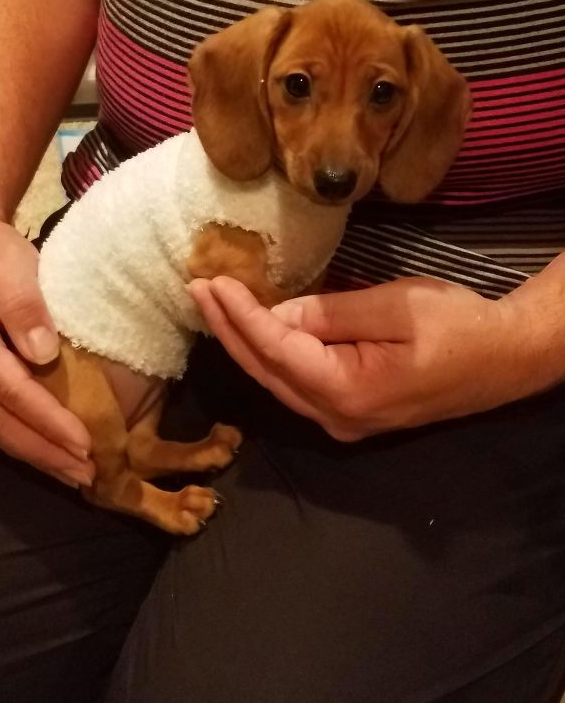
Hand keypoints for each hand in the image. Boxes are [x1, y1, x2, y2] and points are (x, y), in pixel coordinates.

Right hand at [0, 214, 94, 486]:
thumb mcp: (11, 264)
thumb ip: (26, 307)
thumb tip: (44, 354)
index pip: (14, 394)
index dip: (51, 423)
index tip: (86, 445)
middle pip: (1, 424)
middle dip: (46, 453)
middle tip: (87, 475)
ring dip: (33, 454)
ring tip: (72, 473)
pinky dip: (15, 440)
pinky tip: (43, 452)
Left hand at [189, 275, 545, 439]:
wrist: (504, 358)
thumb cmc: (457, 326)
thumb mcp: (394, 306)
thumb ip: (330, 313)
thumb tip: (278, 312)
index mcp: (347, 391)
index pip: (275, 349)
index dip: (240, 315)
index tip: (212, 281)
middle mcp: (336, 416)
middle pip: (265, 371)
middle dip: (228, 329)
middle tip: (198, 289)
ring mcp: (342, 421)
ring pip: (276, 381)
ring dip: (244, 341)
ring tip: (214, 304)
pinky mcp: (350, 412)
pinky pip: (296, 383)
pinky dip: (270, 354)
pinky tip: (254, 329)